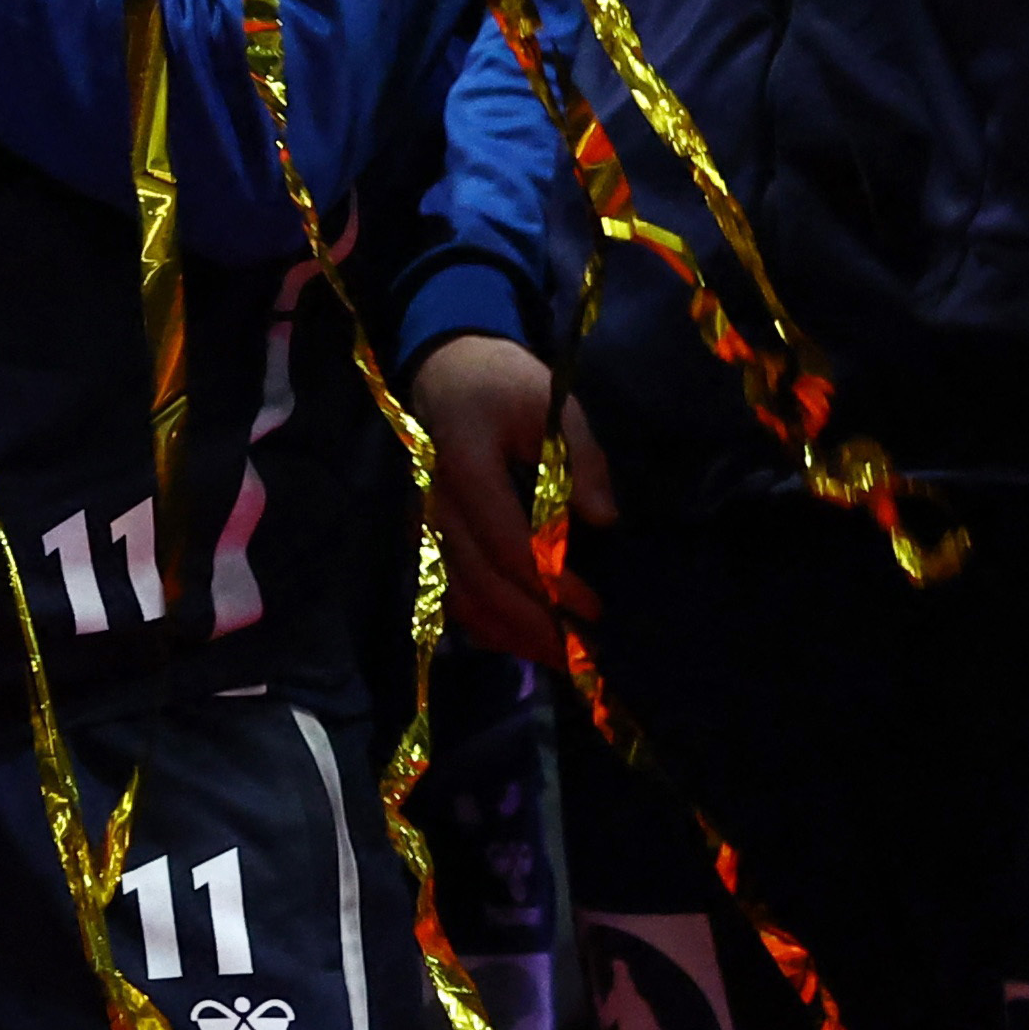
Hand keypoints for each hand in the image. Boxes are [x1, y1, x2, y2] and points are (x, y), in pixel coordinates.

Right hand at [408, 333, 615, 665]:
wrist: (447, 370)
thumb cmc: (504, 385)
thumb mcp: (554, 405)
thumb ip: (581, 460)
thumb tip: (602, 520)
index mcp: (464, 466)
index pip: (503, 540)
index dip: (548, 581)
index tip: (592, 607)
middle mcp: (435, 503)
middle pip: (478, 581)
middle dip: (532, 625)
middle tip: (582, 653)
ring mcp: (425, 524)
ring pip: (458, 596)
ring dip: (508, 635)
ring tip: (558, 659)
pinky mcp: (427, 536)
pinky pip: (447, 593)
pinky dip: (483, 625)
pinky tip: (521, 640)